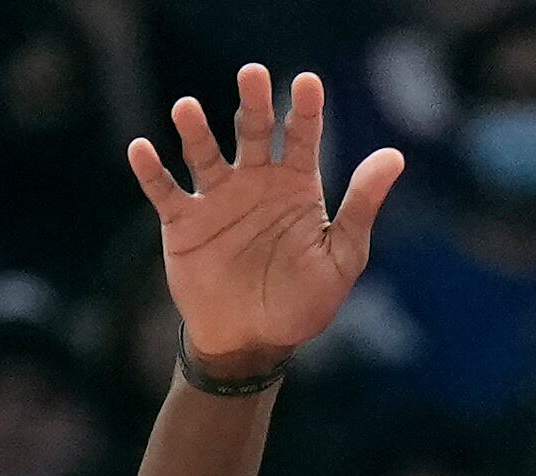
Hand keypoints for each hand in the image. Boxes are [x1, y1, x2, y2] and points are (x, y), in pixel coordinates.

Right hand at [126, 65, 404, 369]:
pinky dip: (151, 171)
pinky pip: (164, 190)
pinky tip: (141, 148)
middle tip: (253, 74)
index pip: (303, 137)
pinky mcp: (184, 221)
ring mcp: (218, 199)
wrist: (254, 342)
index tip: (308, 82)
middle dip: (253, 103)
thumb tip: (394, 155)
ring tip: (186, 108)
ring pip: (204, 154)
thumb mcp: (341, 257)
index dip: (306, 109)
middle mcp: (256, 182)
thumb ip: (361, 206)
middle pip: (253, 131)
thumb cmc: (303, 302)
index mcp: (297, 186)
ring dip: (195, 131)